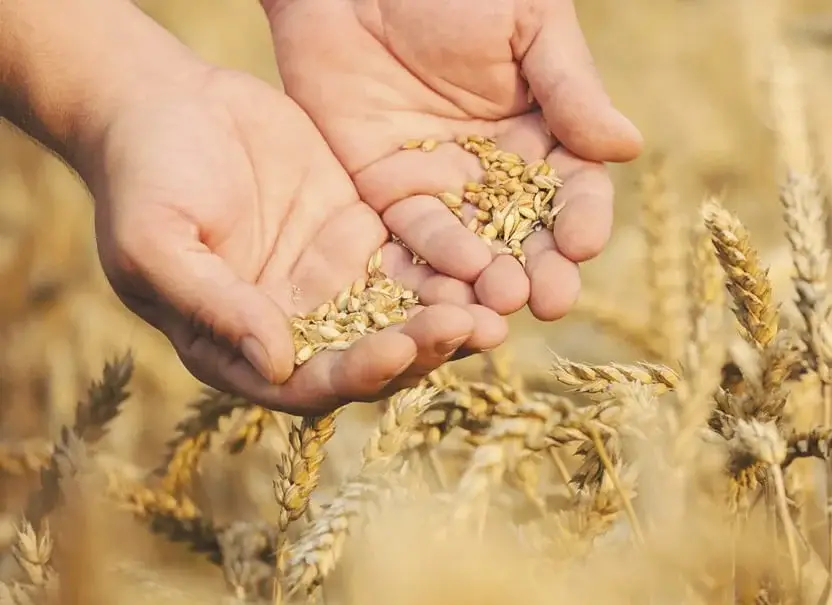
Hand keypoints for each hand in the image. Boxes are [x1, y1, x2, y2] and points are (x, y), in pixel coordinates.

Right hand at [84, 62, 506, 413]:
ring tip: (499, 304)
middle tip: (474, 330)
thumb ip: (213, 305)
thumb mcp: (158, 244)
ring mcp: (331, 280)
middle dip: (422, 349)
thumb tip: (276, 364)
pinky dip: (448, 263)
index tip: (398, 350)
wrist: (167, 103)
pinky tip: (488, 257)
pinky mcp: (360, 235)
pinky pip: (411, 256)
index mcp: (241, 346)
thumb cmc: (143, 177)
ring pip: (402, 311)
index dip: (356, 374)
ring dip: (450, 314)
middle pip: (370, 355)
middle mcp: (296, 323)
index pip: (309, 383)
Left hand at [263, 0, 642, 320]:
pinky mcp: (385, 191)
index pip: (572, 188)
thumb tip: (626, 147)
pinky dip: (429, 261)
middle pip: (525, 232)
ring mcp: (439, 185)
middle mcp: (494, 170)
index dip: (581, 217)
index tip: (583, 243)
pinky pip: (408, 235)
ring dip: (488, 278)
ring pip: (471, 245)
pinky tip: (450, 281)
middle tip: (550, 300)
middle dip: (540, 268)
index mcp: (541, 132)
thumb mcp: (528, 23)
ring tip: (502, 300)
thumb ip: (571, 88)